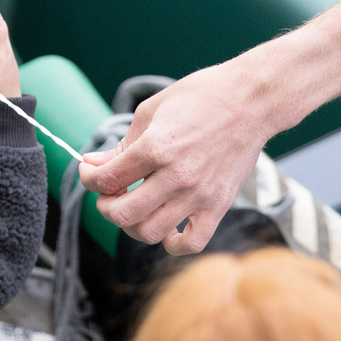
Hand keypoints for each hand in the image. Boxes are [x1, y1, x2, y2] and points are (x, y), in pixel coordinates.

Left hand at [76, 60, 268, 254]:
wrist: (251, 100)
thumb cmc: (202, 97)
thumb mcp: (151, 110)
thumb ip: (122, 143)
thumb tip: (95, 164)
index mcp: (155, 147)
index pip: (106, 179)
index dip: (89, 178)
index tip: (91, 172)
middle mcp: (176, 176)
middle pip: (123, 214)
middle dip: (106, 207)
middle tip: (109, 194)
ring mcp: (199, 195)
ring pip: (150, 232)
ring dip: (133, 225)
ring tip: (135, 207)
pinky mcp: (219, 206)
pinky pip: (192, 243)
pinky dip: (173, 243)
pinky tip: (166, 227)